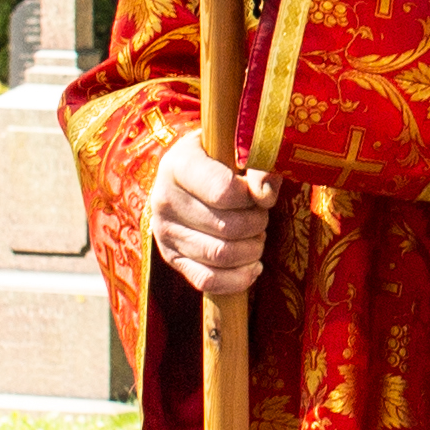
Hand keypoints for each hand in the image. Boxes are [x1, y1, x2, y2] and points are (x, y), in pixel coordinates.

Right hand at [149, 137, 277, 295]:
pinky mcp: (171, 257)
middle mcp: (164, 199)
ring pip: (220, 256)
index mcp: (178, 165)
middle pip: (226, 227)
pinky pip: (207, 281)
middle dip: (257, 225)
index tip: (257, 193)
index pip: (223, 192)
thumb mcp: (240, 148)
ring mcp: (164, 231)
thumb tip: (265, 194)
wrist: (193, 174)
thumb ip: (259, 164)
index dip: (251, 198)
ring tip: (257, 236)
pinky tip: (253, 265)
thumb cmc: (222, 158)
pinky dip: (238, 279)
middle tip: (262, 216)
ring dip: (252, 250)